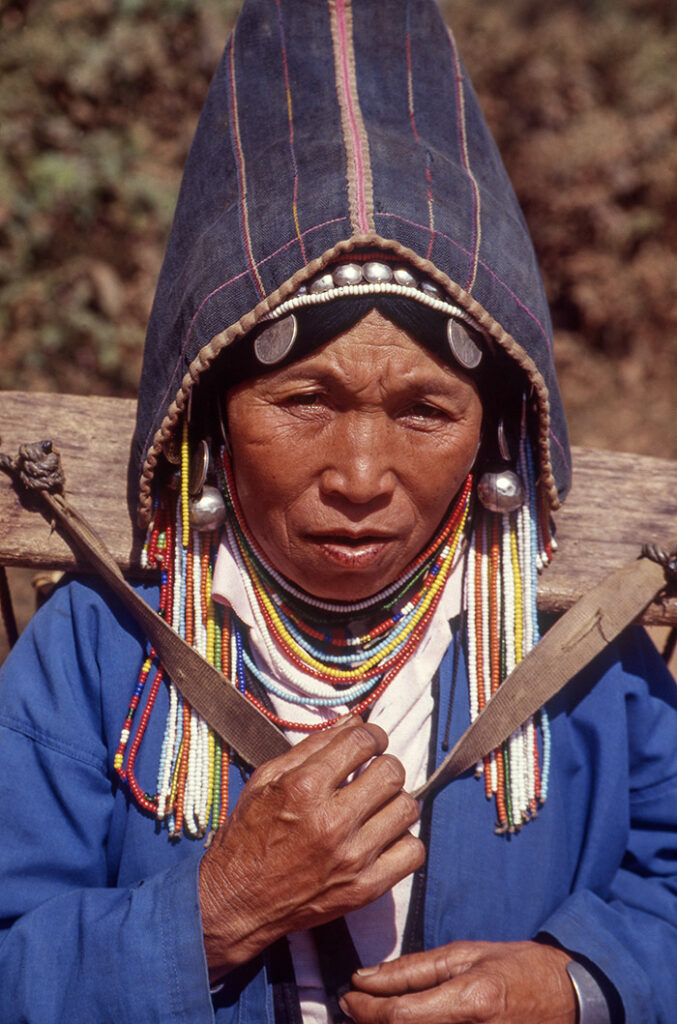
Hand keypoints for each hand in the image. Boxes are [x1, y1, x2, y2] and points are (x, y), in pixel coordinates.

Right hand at [199, 717, 422, 978]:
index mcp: (304, 788)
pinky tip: (382, 837)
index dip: (372, 735)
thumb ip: (313, 746)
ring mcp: (352, 858)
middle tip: (372, 772)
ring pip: (407, 809)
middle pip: (392, 772)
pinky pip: (412, 852)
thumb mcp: (266, 779)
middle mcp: (332, 821)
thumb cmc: (247, 835)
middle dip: (384, 764)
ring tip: (376, 806)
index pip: (362, 742)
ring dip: (394, 801)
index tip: (371, 741)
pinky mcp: (365, 888)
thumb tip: (355, 721)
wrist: (237, 901)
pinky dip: (403, 841)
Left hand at [340, 940, 575, 1022]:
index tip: (347, 996)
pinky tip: (404, 1023)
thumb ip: (413, 970)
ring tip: (375, 1015)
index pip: (400, 1016)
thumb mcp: (465, 955)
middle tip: (355, 1006)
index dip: (365, 1010)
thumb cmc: (518, 968)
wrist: (569, 998)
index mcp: (470, 1002)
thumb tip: (365, 978)